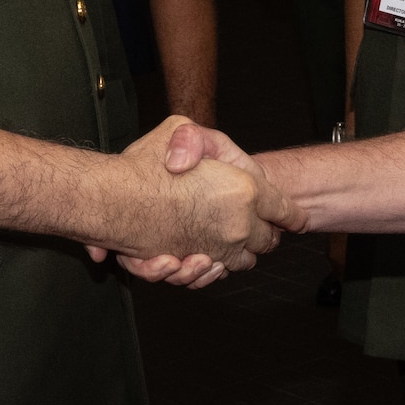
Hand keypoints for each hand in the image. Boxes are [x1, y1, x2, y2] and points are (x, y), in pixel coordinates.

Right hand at [86, 118, 302, 284]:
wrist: (107, 199)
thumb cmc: (143, 163)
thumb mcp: (178, 129)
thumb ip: (200, 139)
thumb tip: (198, 163)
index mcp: (246, 191)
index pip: (284, 208)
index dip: (292, 214)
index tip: (297, 219)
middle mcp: (237, 226)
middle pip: (267, 241)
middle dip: (264, 234)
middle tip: (256, 225)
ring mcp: (215, 250)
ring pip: (241, 262)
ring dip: (235, 255)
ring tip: (223, 239)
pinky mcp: (192, 267)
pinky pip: (209, 276)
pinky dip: (206, 270)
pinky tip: (196, 258)